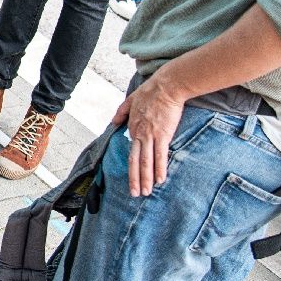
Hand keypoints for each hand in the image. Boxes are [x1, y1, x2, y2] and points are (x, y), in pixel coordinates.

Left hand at [111, 72, 187, 197]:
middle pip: (136, 161)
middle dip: (135, 179)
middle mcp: (139, 134)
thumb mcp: (130, 100)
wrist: (167, 86)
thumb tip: (114, 122)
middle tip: (135, 194)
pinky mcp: (163, 135)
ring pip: (146, 162)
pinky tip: (159, 180)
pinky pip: (160, 156)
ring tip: (145, 192)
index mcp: (132, 128)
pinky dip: (159, 169)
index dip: (131, 167)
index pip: (130, 152)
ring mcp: (150, 136)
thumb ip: (121, 112)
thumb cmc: (151, 91)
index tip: (132, 179)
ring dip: (146, 179)